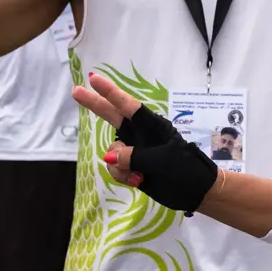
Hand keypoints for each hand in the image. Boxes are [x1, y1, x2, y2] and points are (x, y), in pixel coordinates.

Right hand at [74, 71, 218, 214]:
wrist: (196, 192)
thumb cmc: (185, 169)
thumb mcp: (162, 161)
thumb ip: (134, 156)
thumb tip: (109, 156)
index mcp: (152, 126)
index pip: (128, 106)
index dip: (110, 92)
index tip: (94, 78)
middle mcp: (140, 134)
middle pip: (112, 116)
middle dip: (94, 105)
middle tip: (75, 91)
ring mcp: (135, 150)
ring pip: (112, 151)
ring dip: (119, 165)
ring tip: (138, 176)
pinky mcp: (132, 166)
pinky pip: (115, 166)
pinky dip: (121, 175)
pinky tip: (136, 181)